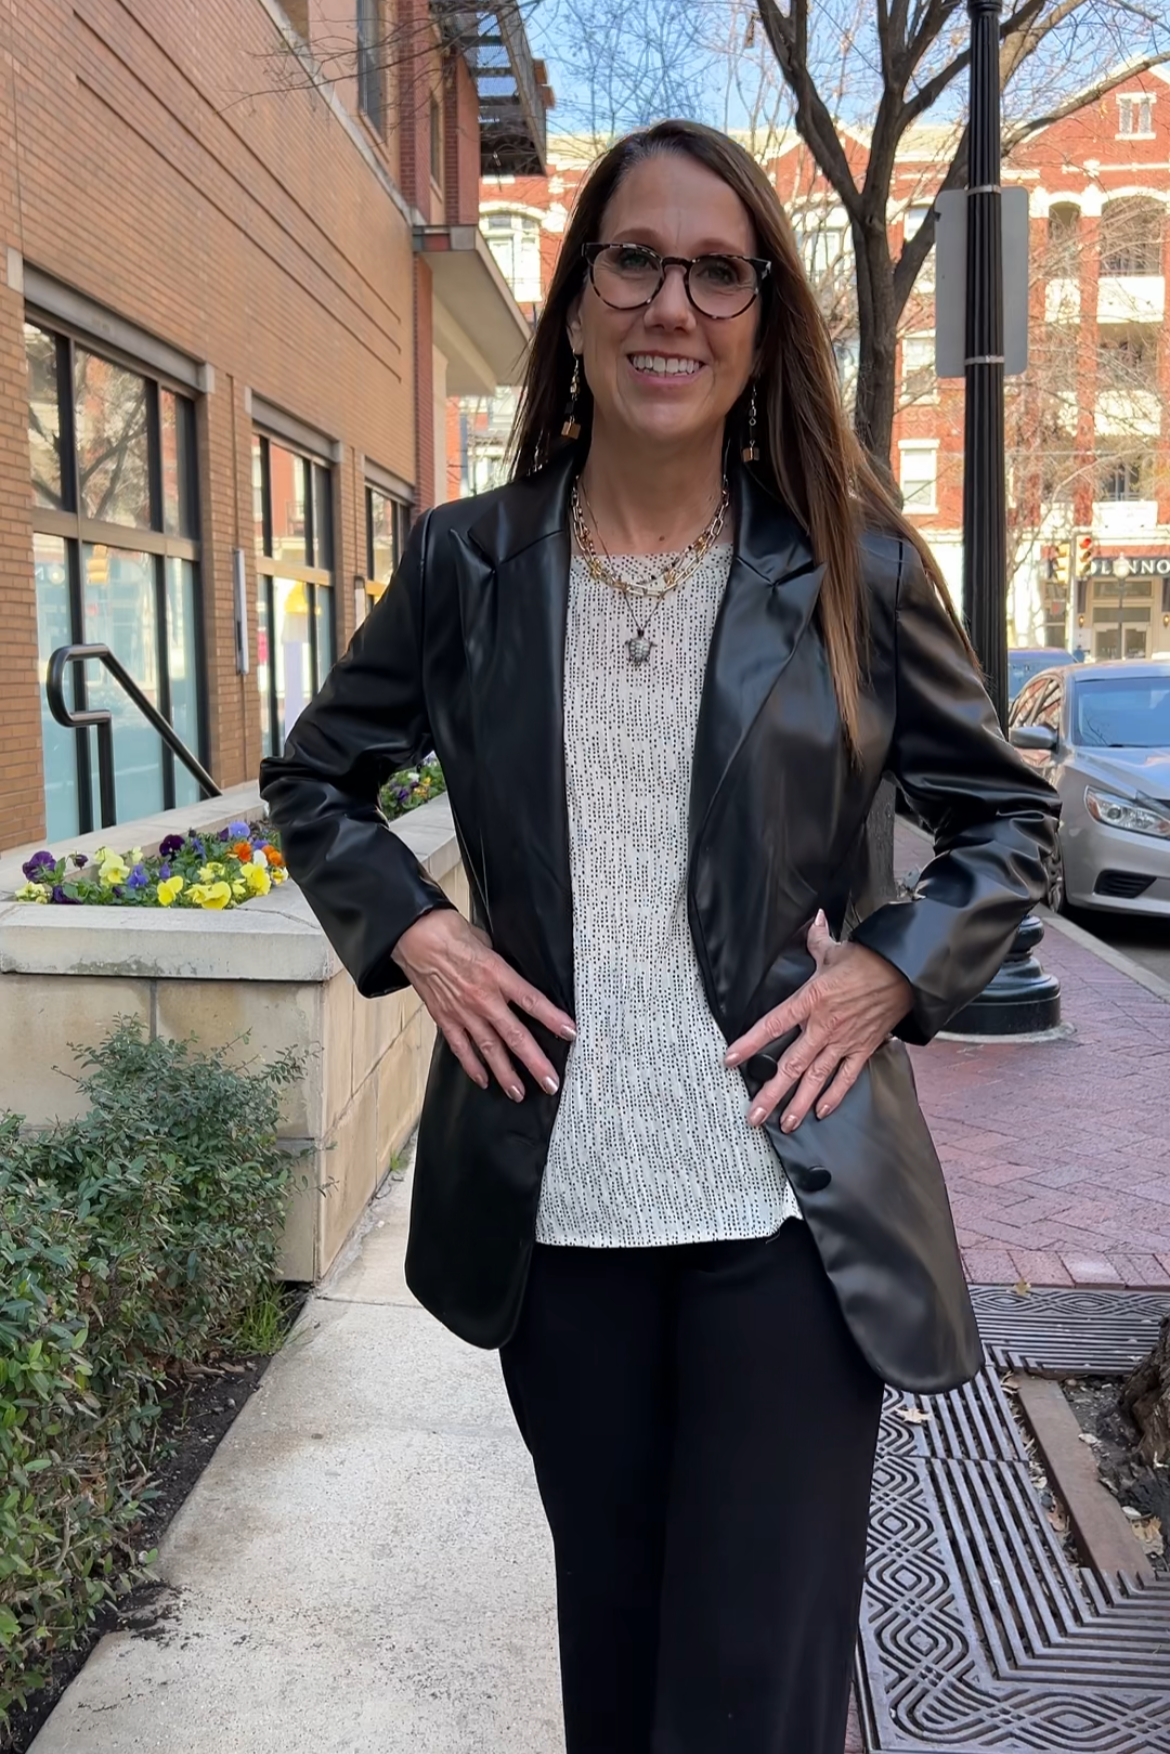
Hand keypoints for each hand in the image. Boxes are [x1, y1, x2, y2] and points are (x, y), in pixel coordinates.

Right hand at [391, 910, 575, 1101]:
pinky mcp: (445, 1018)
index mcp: (497, 974)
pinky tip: (483, 1080)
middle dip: (535, 1061)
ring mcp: (463, 1012)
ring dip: (506, 1073)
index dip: (552, 1019)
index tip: (570, 1033)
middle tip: (550, 1082)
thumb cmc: (448, 932)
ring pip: (489, 1049)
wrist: (414, 936)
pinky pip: (461, 1047)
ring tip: (519, 1092)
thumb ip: (500, 965)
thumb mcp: (486, 942)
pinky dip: (472, 1066)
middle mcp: (483, 998)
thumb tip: (509, 975)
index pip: (532, 1001)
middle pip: (515, 1035)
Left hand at [724, 911, 911, 1132]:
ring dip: (798, 1104)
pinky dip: (833, 1096)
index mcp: (810, 1000)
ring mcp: (844, 1041)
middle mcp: (823, 1026)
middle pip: (790, 1064)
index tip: (730, 1060)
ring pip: (815, 1078)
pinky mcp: (863, 1048)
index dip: (750, 1043)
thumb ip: (816, 940)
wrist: (906, 972)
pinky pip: (846, 1077)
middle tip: (754, 1115)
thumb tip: (813, 921)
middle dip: (771, 1093)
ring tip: (784, 1124)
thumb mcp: (834, 949)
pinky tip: (820, 1112)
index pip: (772, 1024)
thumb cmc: (869, 960)